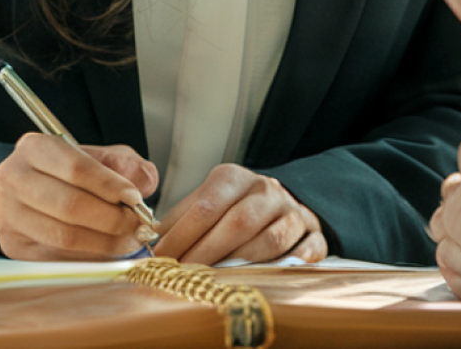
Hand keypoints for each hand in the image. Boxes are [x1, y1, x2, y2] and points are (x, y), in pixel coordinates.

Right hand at [0, 133, 159, 259]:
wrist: (31, 194)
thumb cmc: (69, 173)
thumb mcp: (99, 157)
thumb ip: (125, 163)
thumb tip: (144, 180)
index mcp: (34, 148)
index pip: (77, 168)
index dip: (111, 186)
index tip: (136, 198)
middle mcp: (14, 179)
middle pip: (70, 205)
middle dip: (112, 219)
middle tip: (138, 225)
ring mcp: (8, 215)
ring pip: (64, 236)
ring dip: (105, 242)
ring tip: (129, 240)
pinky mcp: (13, 245)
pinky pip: (57, 257)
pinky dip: (90, 257)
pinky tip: (108, 251)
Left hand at [155, 164, 328, 263]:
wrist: (283, 203)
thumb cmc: (234, 207)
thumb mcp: (207, 200)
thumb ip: (180, 218)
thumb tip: (147, 239)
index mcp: (234, 178)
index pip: (205, 207)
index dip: (181, 236)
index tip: (161, 259)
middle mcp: (266, 190)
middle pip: (237, 223)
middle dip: (206, 253)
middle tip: (183, 275)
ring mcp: (293, 212)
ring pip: (270, 240)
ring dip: (241, 264)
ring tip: (216, 281)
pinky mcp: (313, 234)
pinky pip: (305, 251)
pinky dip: (288, 265)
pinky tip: (268, 276)